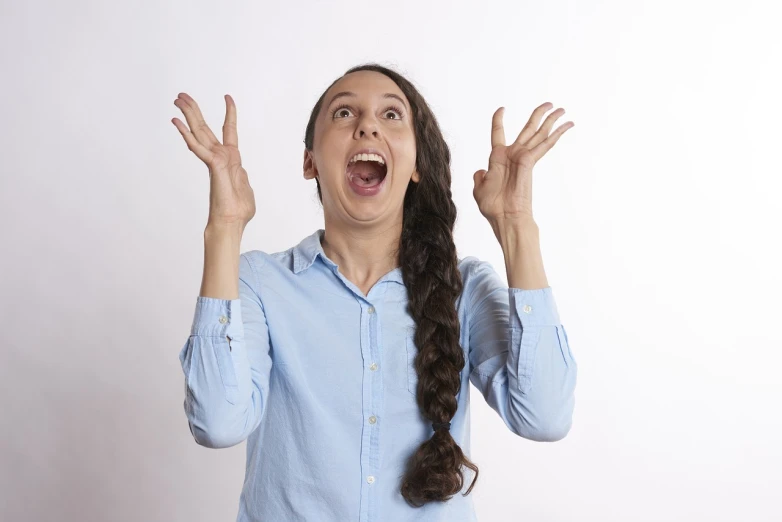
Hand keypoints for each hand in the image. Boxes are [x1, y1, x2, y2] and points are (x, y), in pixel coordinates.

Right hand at [172, 93, 255, 228]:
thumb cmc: (238, 210)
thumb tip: (241, 170)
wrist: (232, 222)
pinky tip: (176, 122)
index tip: (228, 97)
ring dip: (188, 115)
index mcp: (231, 159)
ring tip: (177, 99)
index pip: (229, 131)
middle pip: (205, 128)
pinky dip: (186, 134)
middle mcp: (220, 156)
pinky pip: (197, 147)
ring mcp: (215, 160)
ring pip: (199, 132)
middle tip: (181, 95)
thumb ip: (241, 175)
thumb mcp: (246, 187)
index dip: (230, 113)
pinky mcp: (212, 165)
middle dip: (194, 110)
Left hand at [472, 102, 573, 224]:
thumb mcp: (479, 188)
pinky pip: (545, 144)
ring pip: (539, 133)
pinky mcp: (530, 161)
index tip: (502, 109)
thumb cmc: (492, 207)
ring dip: (551, 120)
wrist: (504, 217)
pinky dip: (556, 134)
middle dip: (539, 116)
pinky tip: (567, 125)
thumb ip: (480, 177)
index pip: (498, 134)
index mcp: (498, 158)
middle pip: (528, 130)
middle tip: (550, 104)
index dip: (498, 121)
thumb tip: (480, 171)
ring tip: (562, 109)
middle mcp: (513, 155)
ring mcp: (523, 157)